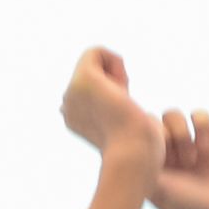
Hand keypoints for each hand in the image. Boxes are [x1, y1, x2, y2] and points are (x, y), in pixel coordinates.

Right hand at [61, 46, 163, 170]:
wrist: (135, 157)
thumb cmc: (140, 151)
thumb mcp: (129, 130)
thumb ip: (121, 112)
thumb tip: (118, 98)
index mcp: (73, 117)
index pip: (95, 86)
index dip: (115, 91)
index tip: (124, 113)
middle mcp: (68, 104)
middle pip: (95, 70)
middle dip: (114, 80)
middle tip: (125, 106)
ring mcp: (72, 92)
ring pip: (95, 60)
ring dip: (116, 74)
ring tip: (123, 99)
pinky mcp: (83, 79)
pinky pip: (97, 51)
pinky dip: (116, 62)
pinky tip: (122, 89)